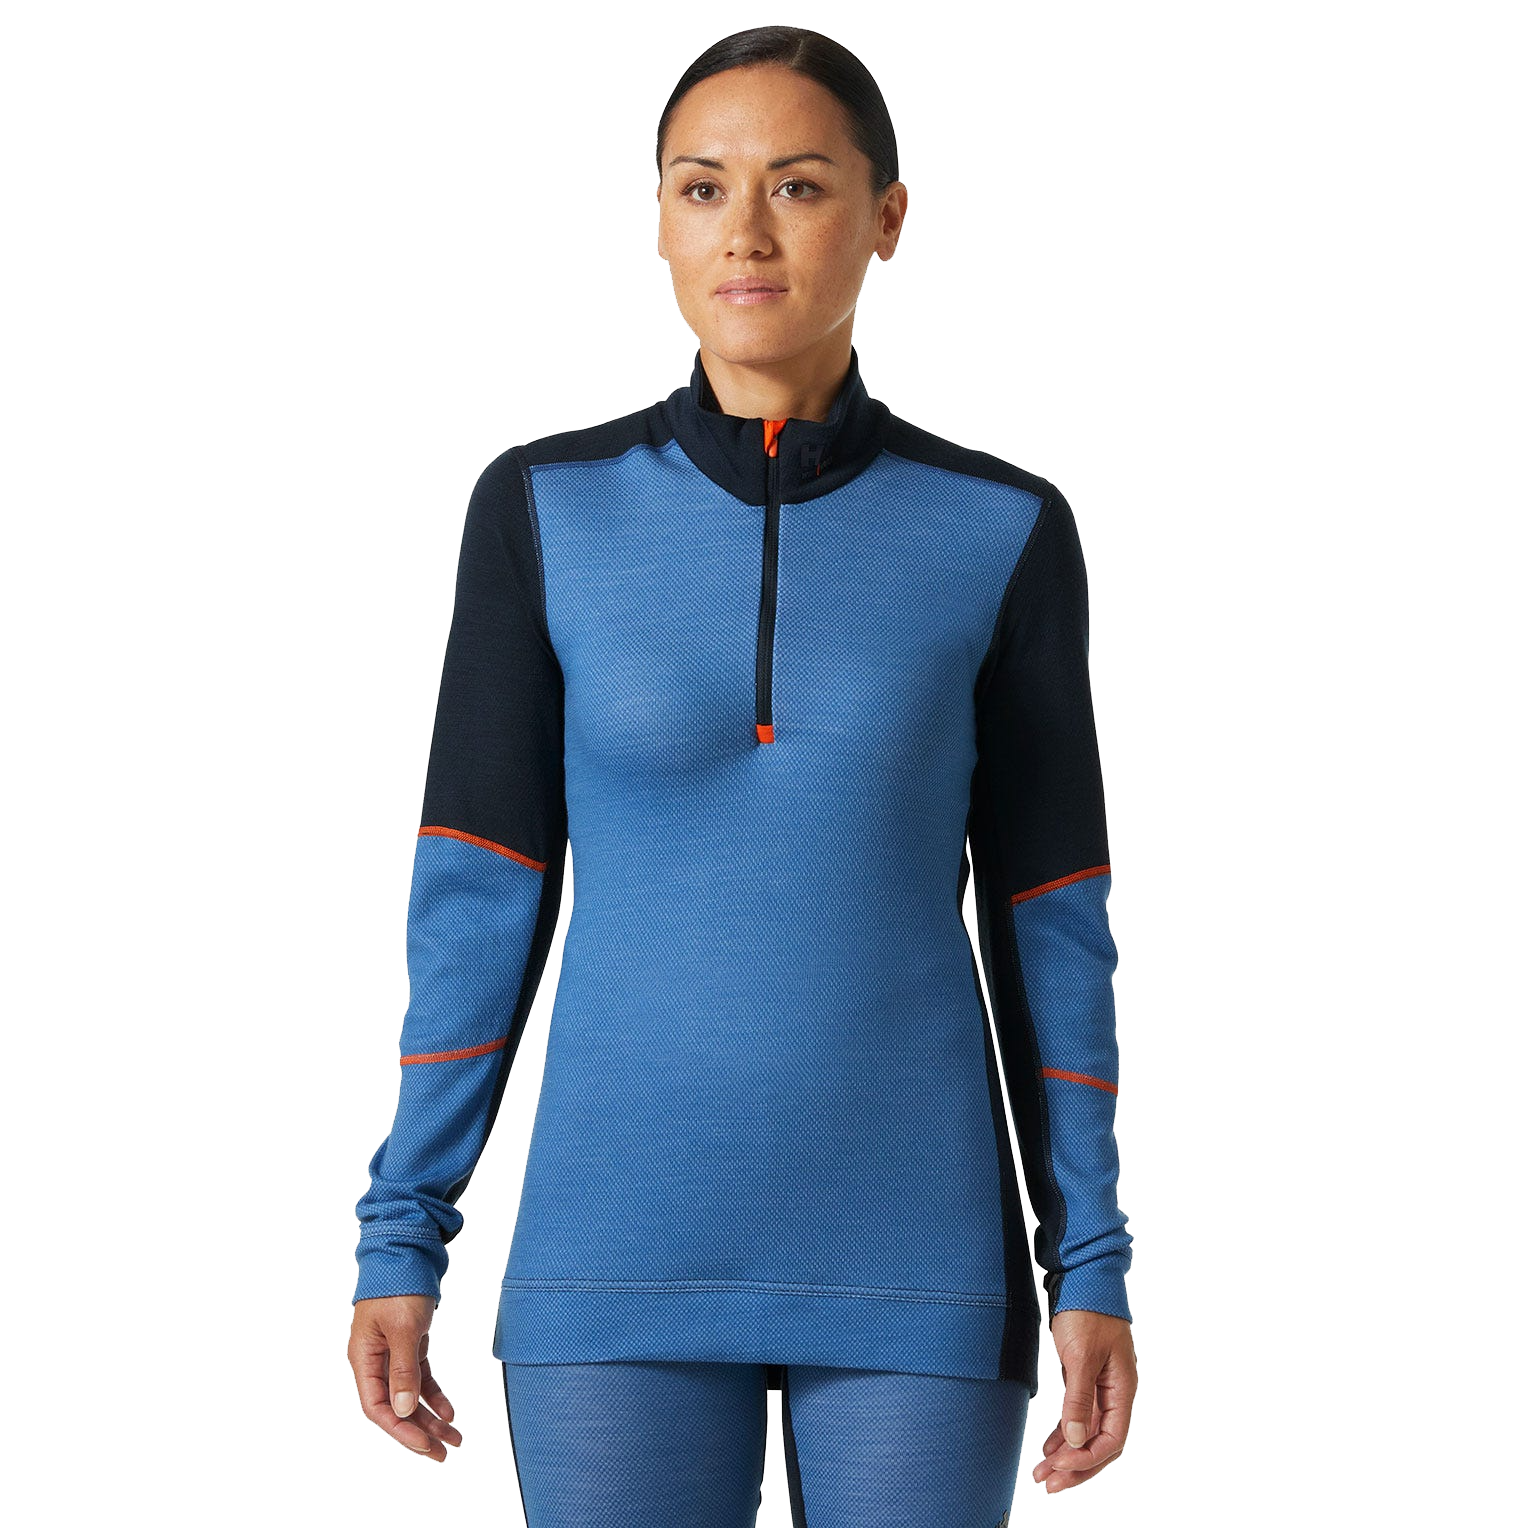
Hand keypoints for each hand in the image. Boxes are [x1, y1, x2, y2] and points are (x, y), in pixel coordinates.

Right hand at [347, 1295, 463, 1460]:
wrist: (408, 1247)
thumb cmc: (398, 1283)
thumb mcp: (402, 1327)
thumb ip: (403, 1369)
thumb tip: (402, 1410)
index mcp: (362, 1358)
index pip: (377, 1407)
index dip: (400, 1430)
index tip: (425, 1446)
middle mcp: (374, 1360)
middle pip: (394, 1407)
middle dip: (418, 1433)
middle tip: (444, 1454)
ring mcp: (391, 1352)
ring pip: (409, 1396)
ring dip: (430, 1418)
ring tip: (455, 1439)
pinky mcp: (409, 1343)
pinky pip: (420, 1377)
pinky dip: (434, 1394)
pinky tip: (449, 1411)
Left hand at [1031, 1309, 1136, 1492]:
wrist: (1082, 1275)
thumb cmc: (1087, 1309)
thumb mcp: (1081, 1355)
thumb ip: (1079, 1398)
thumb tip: (1076, 1440)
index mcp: (1123, 1387)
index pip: (1113, 1438)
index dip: (1089, 1458)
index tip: (1062, 1467)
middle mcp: (1116, 1391)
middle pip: (1101, 1441)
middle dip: (1077, 1466)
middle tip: (1049, 1484)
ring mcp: (1101, 1384)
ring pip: (1088, 1430)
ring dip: (1067, 1453)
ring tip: (1043, 1472)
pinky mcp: (1084, 1375)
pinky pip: (1078, 1414)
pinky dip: (1064, 1432)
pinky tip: (1050, 1447)